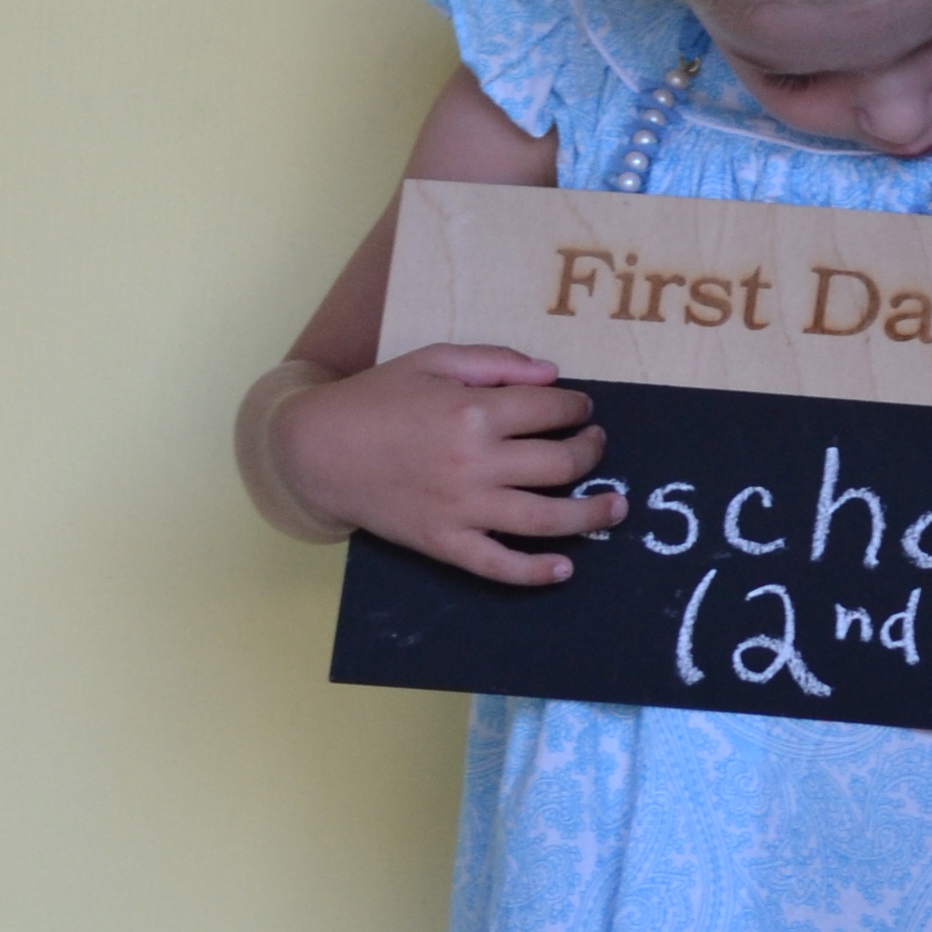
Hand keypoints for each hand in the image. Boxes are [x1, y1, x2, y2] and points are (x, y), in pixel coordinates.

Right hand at [263, 347, 624, 587]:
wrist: (317, 449)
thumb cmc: (375, 398)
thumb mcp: (432, 359)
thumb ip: (494, 362)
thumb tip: (551, 374)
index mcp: (474, 409)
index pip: (552, 408)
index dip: (577, 406)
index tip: (581, 408)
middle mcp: (476, 461)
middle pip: (561, 462)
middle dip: (592, 451)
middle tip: (598, 446)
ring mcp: (462, 508)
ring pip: (545, 518)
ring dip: (590, 515)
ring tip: (614, 508)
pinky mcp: (444, 543)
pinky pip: (498, 565)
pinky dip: (535, 572)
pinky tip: (564, 568)